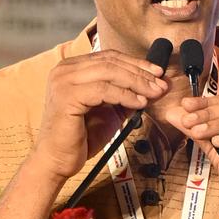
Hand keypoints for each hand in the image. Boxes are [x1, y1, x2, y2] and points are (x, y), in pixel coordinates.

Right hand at [31, 50, 169, 182]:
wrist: (57, 161)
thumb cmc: (80, 137)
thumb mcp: (108, 111)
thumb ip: (124, 95)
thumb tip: (151, 85)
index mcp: (72, 68)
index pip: (109, 57)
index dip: (135, 63)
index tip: (157, 72)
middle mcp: (65, 69)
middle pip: (110, 61)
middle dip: (140, 72)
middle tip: (161, 82)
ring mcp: (64, 81)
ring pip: (109, 72)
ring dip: (136, 82)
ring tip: (154, 92)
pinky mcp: (67, 96)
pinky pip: (103, 90)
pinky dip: (125, 95)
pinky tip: (139, 103)